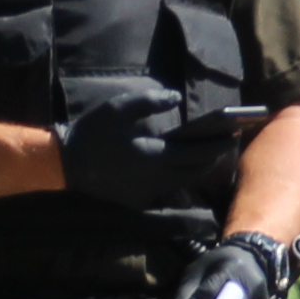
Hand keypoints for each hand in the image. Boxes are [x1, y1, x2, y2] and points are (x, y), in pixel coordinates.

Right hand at [54, 81, 244, 214]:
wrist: (66, 165)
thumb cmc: (94, 133)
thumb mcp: (120, 108)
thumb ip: (151, 101)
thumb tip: (176, 98)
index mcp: (155, 157)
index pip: (197, 154)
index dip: (217, 145)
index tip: (233, 134)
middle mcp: (156, 180)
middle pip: (195, 172)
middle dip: (212, 158)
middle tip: (227, 143)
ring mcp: (148, 193)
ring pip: (183, 182)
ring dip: (197, 168)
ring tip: (209, 153)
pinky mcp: (138, 200)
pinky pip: (166, 189)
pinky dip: (178, 177)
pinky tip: (182, 165)